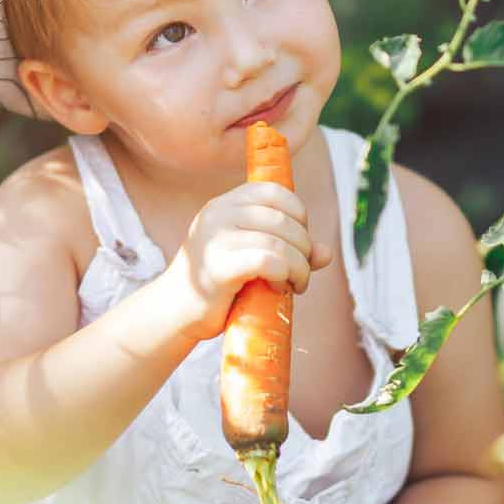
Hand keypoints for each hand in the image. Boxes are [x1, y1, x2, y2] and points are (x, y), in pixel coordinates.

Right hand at [166, 181, 334, 340]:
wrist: (177, 313)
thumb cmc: (218, 285)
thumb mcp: (253, 258)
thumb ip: (288, 249)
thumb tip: (326, 253)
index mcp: (224, 204)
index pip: (274, 191)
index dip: (298, 213)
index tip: (298, 241)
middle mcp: (217, 214)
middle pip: (283, 219)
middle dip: (303, 247)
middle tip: (300, 273)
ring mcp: (215, 238)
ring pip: (280, 242)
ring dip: (299, 267)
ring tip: (295, 284)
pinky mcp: (218, 266)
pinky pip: (269, 260)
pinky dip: (285, 275)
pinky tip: (278, 289)